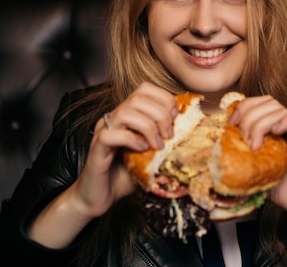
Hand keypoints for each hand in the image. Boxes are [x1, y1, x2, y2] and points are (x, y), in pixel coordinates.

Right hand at [28, 82, 176, 247]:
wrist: (99, 198)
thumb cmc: (124, 176)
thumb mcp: (150, 155)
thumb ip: (164, 141)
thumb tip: (190, 132)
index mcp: (126, 115)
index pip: (144, 89)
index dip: (164, 98)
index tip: (176, 118)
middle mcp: (113, 118)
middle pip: (137, 97)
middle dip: (160, 114)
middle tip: (170, 135)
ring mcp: (103, 131)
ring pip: (125, 112)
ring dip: (148, 127)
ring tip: (157, 145)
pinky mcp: (96, 148)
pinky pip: (111, 134)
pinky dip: (132, 139)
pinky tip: (142, 150)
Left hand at [230, 95, 286, 249]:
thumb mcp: (264, 181)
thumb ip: (250, 168)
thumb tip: (224, 164)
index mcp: (277, 136)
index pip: (259, 107)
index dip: (242, 110)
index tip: (230, 126)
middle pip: (267, 104)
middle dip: (249, 116)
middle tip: (243, 139)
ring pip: (282, 109)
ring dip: (262, 121)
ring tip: (255, 142)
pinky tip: (276, 133)